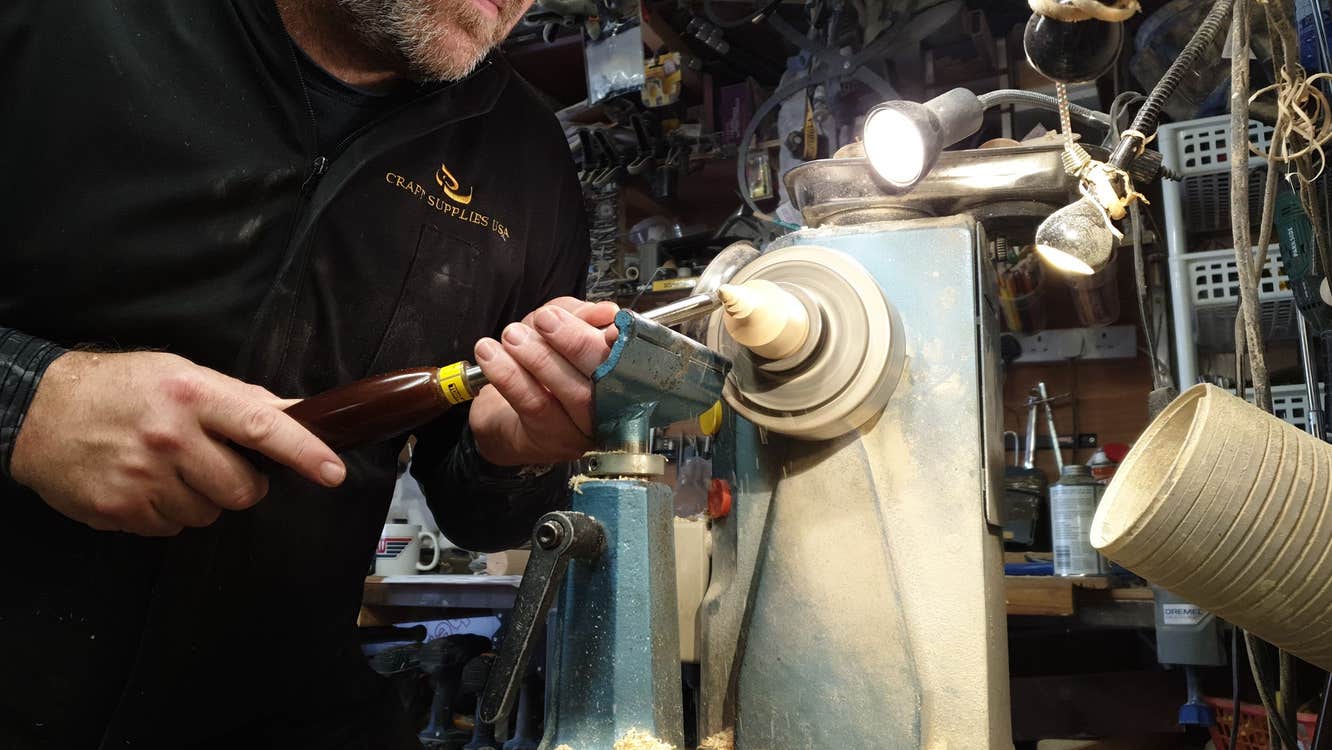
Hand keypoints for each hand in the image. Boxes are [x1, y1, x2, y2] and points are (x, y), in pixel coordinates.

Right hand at [10, 351, 344, 535]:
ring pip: (208, 514)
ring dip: (201, 500)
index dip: (304, 452)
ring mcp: (143, 477)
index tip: (333, 472)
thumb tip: (300, 411)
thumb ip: (242, 398)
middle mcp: (170, 436)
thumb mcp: (182, 374)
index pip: (262, 428)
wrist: (40, 411)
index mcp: (192, 395)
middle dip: (241, 484)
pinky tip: (146, 485)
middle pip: (241, 488)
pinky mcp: (120, 509)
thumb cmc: (122, 388)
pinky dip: (167, 514)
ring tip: (171, 470)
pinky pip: (171, 529)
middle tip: (216, 464)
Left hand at [469, 297, 619, 465]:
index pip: (631, 360)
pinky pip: (535, 405)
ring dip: (540, 358)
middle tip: (546, 319)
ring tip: (512, 335)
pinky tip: (491, 355)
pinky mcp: (552, 441)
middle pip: (604, 379)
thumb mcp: (556, 332)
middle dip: (576, 343)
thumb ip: (578, 317)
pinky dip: (510, 376)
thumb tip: (605, 311)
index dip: (620, 341)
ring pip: (573, 393)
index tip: (604, 318)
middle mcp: (611, 411)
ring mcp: (584, 430)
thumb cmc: (536, 372)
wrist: (501, 418)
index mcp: (623, 380)